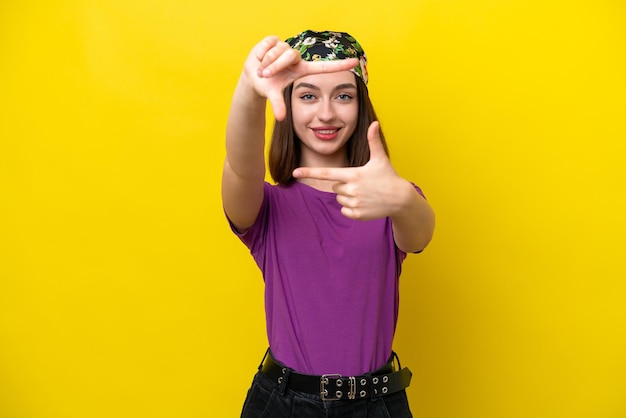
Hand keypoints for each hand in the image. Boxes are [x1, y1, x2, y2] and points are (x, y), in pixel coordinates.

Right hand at [243, 36, 357, 119]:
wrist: (251, 76)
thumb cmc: (267, 86)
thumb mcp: (273, 95)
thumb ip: (278, 105)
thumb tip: (281, 118)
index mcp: (301, 70)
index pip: (324, 66)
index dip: (339, 65)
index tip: (356, 62)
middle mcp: (296, 57)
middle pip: (290, 55)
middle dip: (274, 66)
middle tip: (264, 75)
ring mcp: (286, 47)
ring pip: (278, 50)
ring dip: (266, 62)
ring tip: (262, 70)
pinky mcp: (274, 39)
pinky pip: (267, 45)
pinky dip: (260, 54)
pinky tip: (259, 58)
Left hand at [293, 122, 411, 219]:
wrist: (400, 199)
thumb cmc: (388, 177)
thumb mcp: (380, 159)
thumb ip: (373, 141)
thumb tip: (374, 123)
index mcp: (353, 175)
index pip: (326, 173)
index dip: (309, 172)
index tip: (295, 172)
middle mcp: (351, 189)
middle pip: (334, 187)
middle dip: (344, 185)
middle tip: (361, 183)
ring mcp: (354, 203)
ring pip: (339, 199)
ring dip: (348, 197)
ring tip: (364, 193)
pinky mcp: (357, 214)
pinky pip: (344, 211)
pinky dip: (351, 208)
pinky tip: (365, 203)